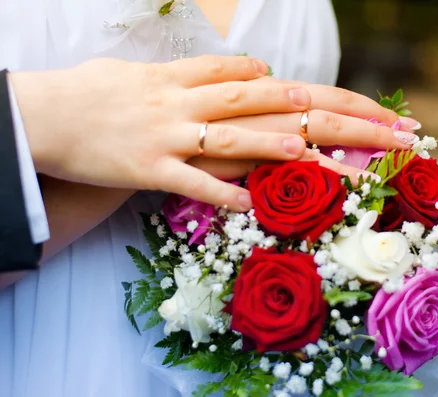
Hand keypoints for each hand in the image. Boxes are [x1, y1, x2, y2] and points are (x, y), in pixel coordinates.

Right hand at [9, 56, 313, 210]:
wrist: (42, 116)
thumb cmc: (79, 94)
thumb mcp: (122, 73)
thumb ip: (156, 76)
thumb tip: (176, 74)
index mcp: (165, 79)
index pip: (215, 69)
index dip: (246, 69)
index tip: (271, 70)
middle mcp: (173, 104)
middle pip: (234, 98)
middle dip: (276, 98)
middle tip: (309, 99)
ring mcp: (164, 137)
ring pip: (224, 139)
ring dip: (265, 143)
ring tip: (302, 148)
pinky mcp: (148, 169)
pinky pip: (192, 184)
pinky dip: (221, 195)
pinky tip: (248, 205)